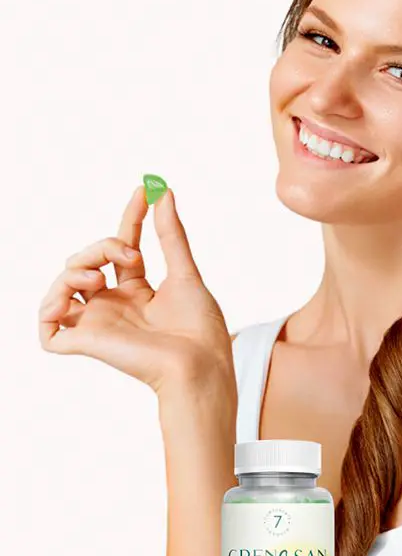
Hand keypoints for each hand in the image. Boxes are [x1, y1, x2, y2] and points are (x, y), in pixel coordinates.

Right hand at [38, 185, 235, 398]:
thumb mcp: (185, 272)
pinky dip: (51, 303)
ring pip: (65, 282)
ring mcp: (100, 322)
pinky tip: (81, 290)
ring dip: (78, 266)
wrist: (200, 363)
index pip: (122, 247)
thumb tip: (164, 194)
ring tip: (101, 276)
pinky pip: (48, 324)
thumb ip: (170, 235)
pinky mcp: (85, 342)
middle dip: (104, 244)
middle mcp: (116, 305)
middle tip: (131, 253)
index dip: (129, 219)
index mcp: (139, 292)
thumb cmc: (200, 328)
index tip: (143, 191)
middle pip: (89, 259)